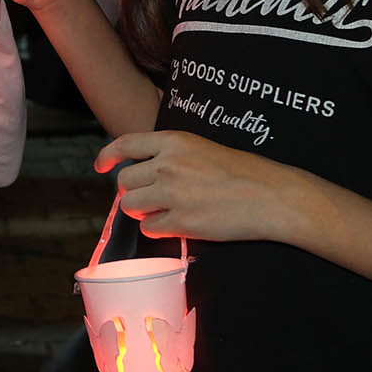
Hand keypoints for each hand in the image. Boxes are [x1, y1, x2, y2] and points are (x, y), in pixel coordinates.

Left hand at [96, 130, 312, 243]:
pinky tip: (176, 226)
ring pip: (132, 206)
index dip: (107, 155)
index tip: (100, 166)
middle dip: (133, 192)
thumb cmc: (245, 172)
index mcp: (174, 141)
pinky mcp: (180, 221)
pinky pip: (149, 229)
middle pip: (125, 182)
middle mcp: (167, 164)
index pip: (126, 143)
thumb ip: (174, 156)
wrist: (270, 196)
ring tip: (166, 212)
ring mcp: (171, 193)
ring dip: (143, 212)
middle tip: (152, 199)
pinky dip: (157, 230)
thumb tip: (149, 172)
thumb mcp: (204, 148)